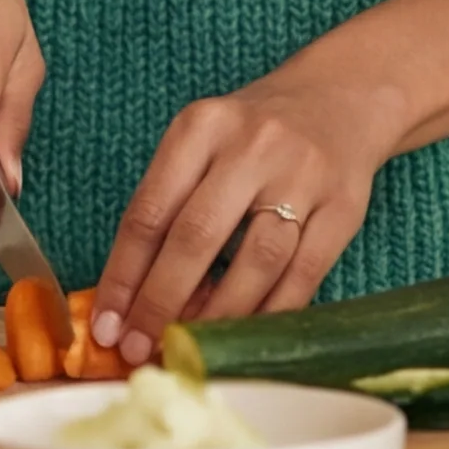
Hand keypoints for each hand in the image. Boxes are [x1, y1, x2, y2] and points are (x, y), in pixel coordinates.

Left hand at [90, 60, 402, 365]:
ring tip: (191, 348)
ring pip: (257, 262)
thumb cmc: (254, 135)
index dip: (122, 278)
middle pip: (197, 236)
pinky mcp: (344, 207)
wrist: (341, 99)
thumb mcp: (202, 145)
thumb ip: (170, 210)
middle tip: (139, 349)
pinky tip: (244, 335)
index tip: (104, 328)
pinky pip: (304, 276)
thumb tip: (135, 303)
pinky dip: (270, 314)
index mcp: (202, 127)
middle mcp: (253, 146)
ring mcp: (304, 175)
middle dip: (161, 303)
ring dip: (218, 316)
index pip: (149, 212)